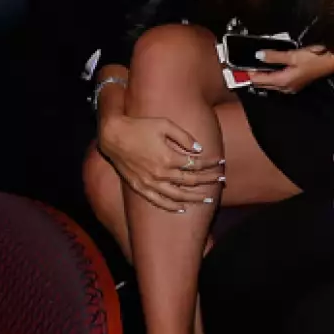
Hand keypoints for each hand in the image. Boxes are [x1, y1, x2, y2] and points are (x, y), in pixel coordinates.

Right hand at [98, 114, 224, 212]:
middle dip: (208, 180)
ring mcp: (149, 182)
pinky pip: (158, 201)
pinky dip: (171, 206)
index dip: (210, 164)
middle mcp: (160, 173)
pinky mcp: (139, 187)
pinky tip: (182, 208)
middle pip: (190, 181)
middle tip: (221, 180)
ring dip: (194, 198)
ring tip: (208, 199)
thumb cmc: (139, 127)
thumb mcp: (165, 125)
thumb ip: (184, 137)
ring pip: (177, 195)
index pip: (196, 164)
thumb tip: (199, 149)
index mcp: (168, 157)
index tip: (220, 162)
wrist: (113, 135)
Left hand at [248, 45, 333, 94]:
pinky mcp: (296, 82)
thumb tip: (258, 55)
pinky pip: (277, 82)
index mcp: (283, 81)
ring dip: (260, 78)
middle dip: (252, 77)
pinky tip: (268, 71)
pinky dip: (270, 77)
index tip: (237, 67)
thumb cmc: (315, 58)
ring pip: (270, 84)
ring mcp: (291, 86)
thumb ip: (274, 56)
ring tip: (250, 69)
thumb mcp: (293, 55)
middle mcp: (285, 87)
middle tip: (240, 68)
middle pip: (263, 84)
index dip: (248, 73)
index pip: (260, 79)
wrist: (333, 62)